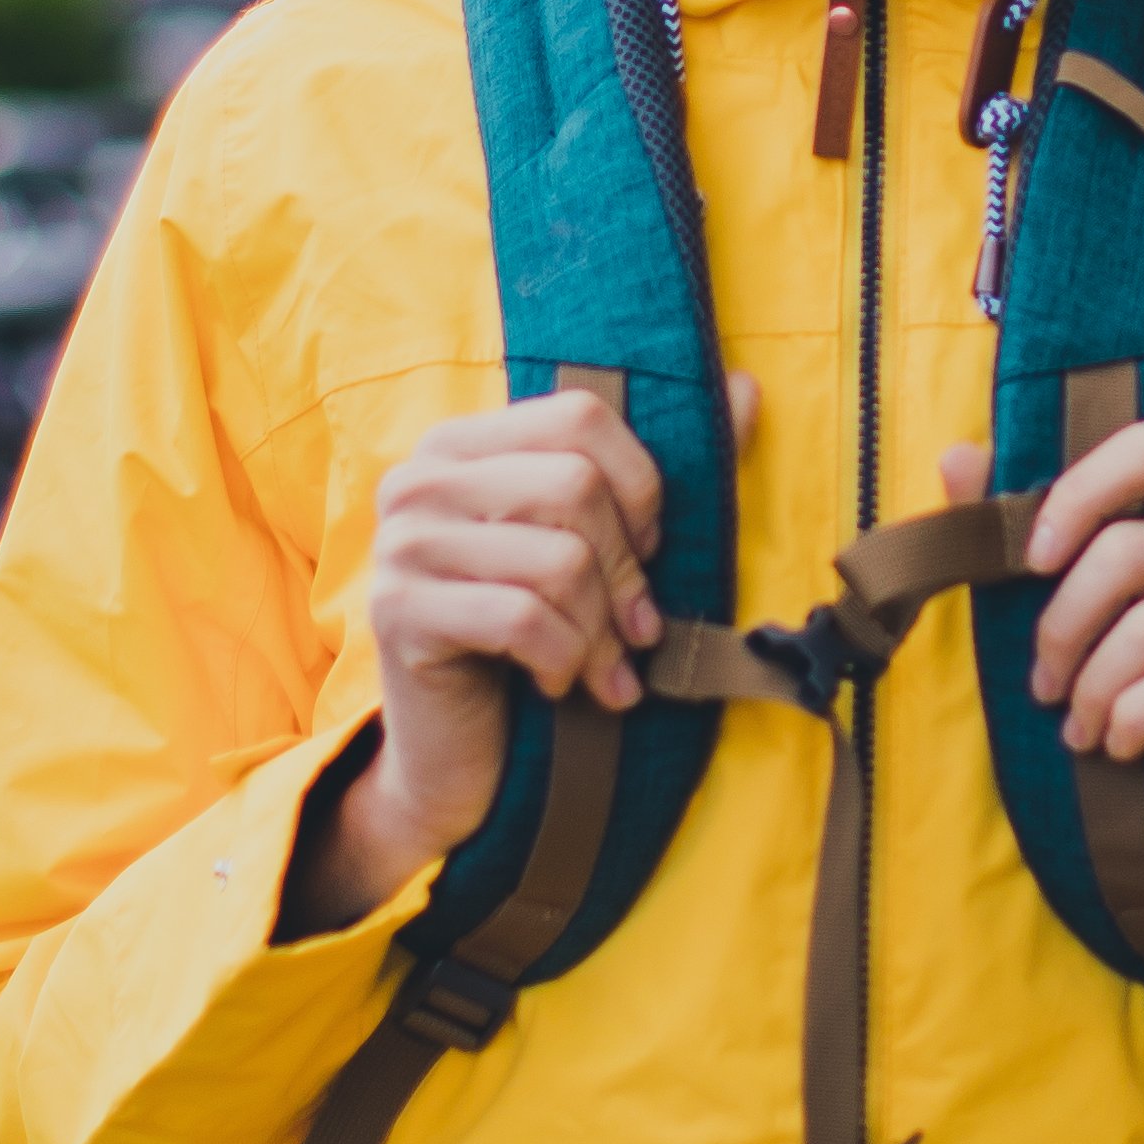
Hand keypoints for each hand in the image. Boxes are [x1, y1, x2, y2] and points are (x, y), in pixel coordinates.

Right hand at [293, 379, 729, 925]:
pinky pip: (523, 620)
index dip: (638, 486)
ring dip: (600, 632)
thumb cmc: (535, 642)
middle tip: (636, 630)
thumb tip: (745, 387)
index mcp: (464, 444)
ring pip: (557, 561)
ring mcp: (400, 544)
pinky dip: (564, 662)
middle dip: (626, 573)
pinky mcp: (398, 613)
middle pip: (574, 487)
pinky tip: (558, 684)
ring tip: (602, 669)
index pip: (578, 417)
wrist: (458, 756)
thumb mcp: (595, 551)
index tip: (649, 549)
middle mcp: (420, 479)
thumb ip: (657, 471)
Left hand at [991, 421, 1143, 934]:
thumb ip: (1035, 528)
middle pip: (1134, 549)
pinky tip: (1119, 744)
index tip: (1030, 562)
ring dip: (1094, 687)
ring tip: (1077, 727)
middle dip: (1064, 626)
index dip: (1077, 497)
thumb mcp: (1092, 605)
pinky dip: (1135, 718)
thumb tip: (958, 458)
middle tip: (1042, 685)